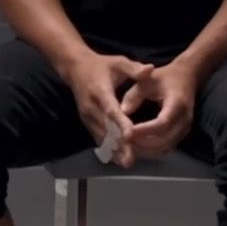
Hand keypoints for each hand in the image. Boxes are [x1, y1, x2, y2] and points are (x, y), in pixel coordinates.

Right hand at [65, 52, 154, 166]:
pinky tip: (118, 159)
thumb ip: (134, 69)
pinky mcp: (86, 122)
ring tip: (127, 163)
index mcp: (100, 91)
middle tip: (131, 159)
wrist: (75, 69)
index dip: (120, 123)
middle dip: (119, 144)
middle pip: (106, 128)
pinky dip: (108, 149)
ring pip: (101, 136)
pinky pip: (97, 137)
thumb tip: (150, 69)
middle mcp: (91, 107)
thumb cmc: (102, 65)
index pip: (111, 109)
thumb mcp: (118, 62)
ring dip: (114, 150)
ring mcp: (87, 116)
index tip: (130, 135)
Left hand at [115, 60, 197, 165]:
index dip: (145, 130)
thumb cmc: (165, 77)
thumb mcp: (147, 80)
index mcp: (177, 103)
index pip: (163, 123)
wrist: (187, 77)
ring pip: (165, 147)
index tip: (128, 132)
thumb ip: (134, 95)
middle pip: (165, 140)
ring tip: (128, 146)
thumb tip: (121, 112)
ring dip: (146, 150)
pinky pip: (166, 147)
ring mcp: (185, 129)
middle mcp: (184, 119)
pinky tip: (137, 146)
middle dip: (143, 144)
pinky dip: (152, 150)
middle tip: (124, 142)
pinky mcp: (181, 134)